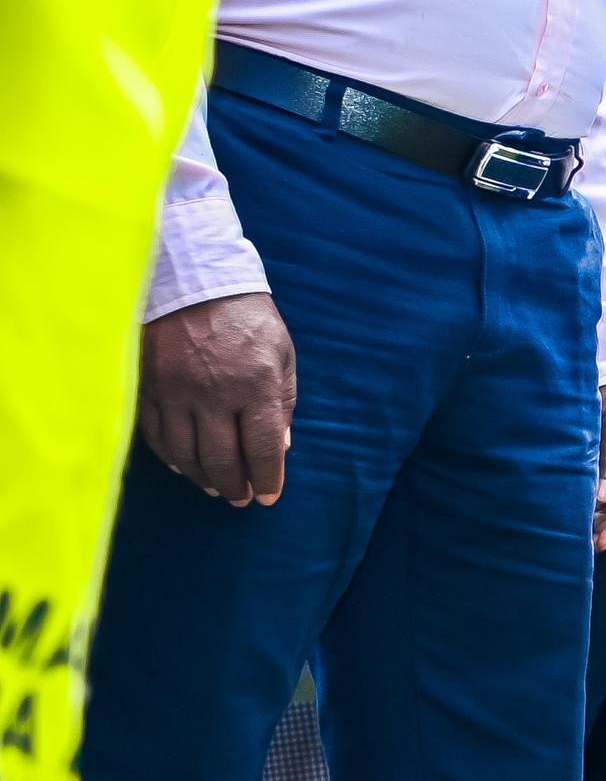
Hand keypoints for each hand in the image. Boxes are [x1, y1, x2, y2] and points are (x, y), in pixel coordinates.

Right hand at [137, 292, 295, 504]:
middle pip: (222, 459)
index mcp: (256, 386)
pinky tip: (183, 466)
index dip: (267, 479)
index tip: (268, 497)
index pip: (263, 449)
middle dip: (234, 486)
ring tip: (214, 487)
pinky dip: (170, 457)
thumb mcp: (282, 354)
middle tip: (240, 498)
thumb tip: (281, 448)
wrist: (192, 281)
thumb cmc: (247, 318)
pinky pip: (156, 434)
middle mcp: (214, 394)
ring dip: (202, 477)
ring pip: (186, 453)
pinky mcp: (147, 386)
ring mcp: (176, 392)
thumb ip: (284, 402)